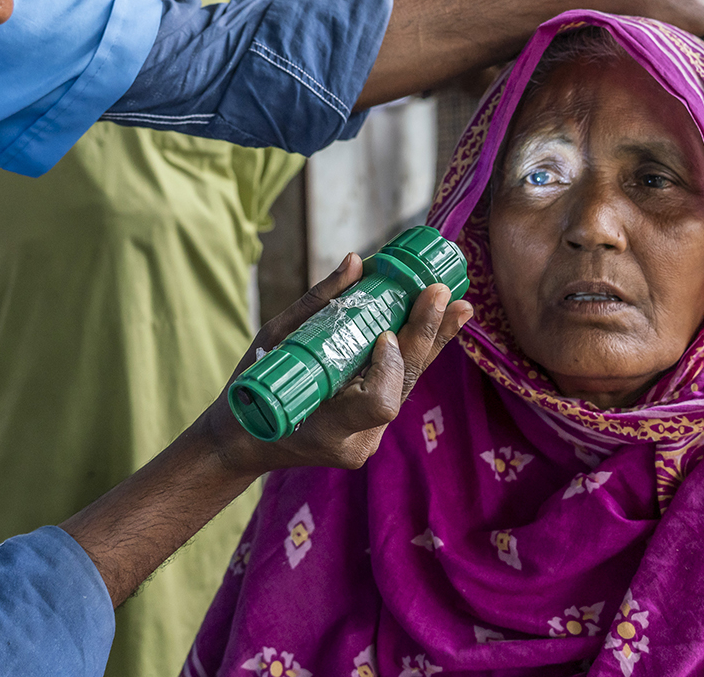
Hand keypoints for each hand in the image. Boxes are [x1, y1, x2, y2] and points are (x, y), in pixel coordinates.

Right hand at [203, 252, 473, 476]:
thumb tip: (358, 261)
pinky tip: (434, 327)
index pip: (377, 403)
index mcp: (325, 427)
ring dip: (430, 344)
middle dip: (425, 337)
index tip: (385, 334)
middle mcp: (356, 441)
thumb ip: (318, 304)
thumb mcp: (274, 341)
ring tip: (456, 307)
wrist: (247, 441)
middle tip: (441, 293)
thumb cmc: (253, 390)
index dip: (388, 368)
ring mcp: (368, 440)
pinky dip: (411, 356)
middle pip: (404, 388)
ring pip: (407, 386)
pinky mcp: (373, 430)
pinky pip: (397, 389)